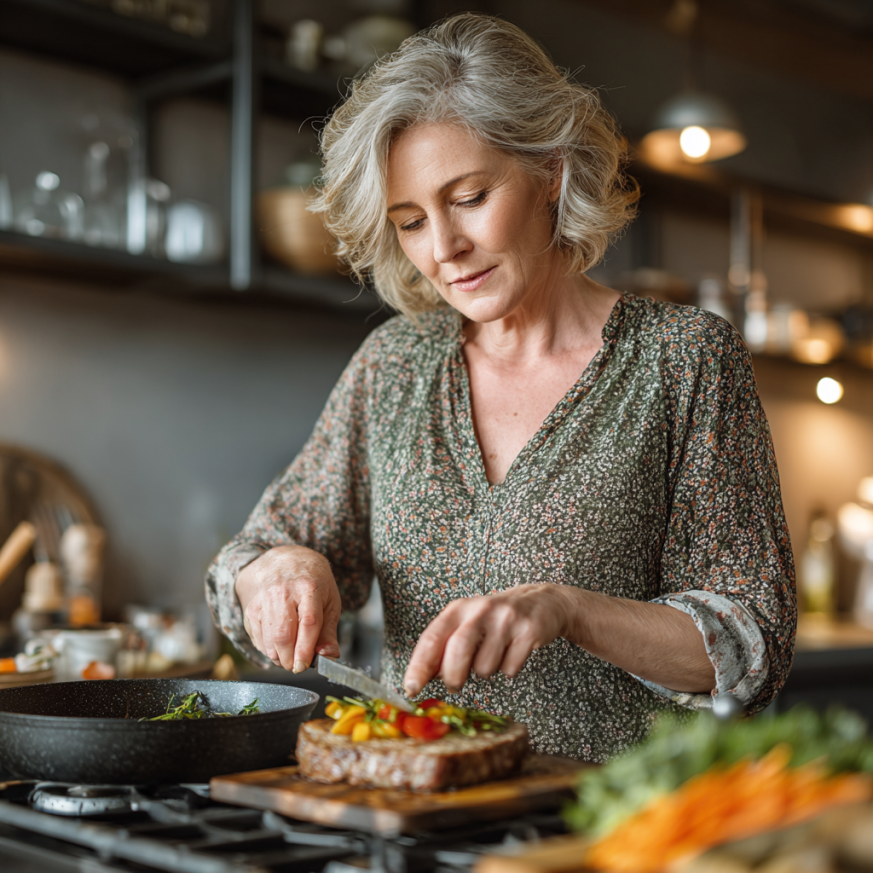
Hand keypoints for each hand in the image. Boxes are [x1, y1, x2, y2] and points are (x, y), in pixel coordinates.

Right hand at [235, 545, 341, 672]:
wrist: (287, 560)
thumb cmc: (313, 582)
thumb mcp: (330, 601)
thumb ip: (329, 631)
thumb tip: (329, 656)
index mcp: (309, 588)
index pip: (308, 622)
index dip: (305, 648)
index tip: (304, 665)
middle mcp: (284, 591)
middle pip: (283, 634)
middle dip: (290, 659)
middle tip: (297, 665)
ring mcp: (265, 598)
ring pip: (268, 639)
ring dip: (279, 657)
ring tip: (289, 656)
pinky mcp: (252, 607)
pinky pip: (257, 637)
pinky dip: (267, 649)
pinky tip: (277, 645)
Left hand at [403, 583, 573, 696]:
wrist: (542, 602)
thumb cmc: (496, 619)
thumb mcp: (466, 623)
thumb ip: (444, 646)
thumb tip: (423, 678)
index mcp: (459, 609)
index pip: (432, 637)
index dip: (419, 666)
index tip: (411, 688)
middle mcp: (481, 609)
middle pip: (457, 650)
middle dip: (453, 676)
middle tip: (455, 684)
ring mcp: (506, 619)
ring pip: (485, 667)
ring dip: (486, 671)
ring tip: (494, 654)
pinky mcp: (528, 631)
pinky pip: (509, 669)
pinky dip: (508, 669)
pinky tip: (513, 652)